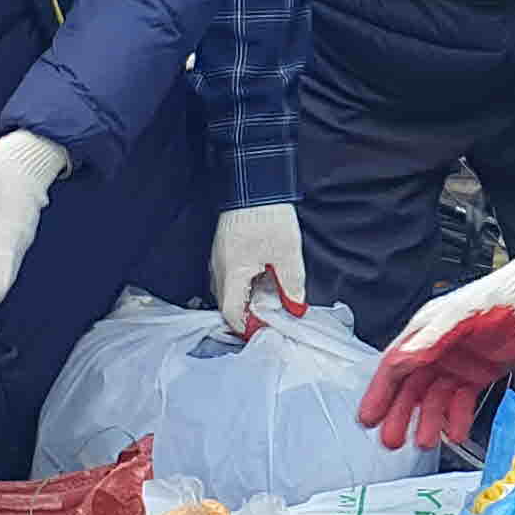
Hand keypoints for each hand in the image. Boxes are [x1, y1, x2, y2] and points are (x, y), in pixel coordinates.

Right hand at [209, 201, 308, 335]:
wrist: (256, 182)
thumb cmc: (269, 216)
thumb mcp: (287, 253)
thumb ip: (291, 284)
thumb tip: (296, 308)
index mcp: (231, 273)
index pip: (232, 314)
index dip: (249, 328)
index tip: (268, 331)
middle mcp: (219, 269)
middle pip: (229, 305)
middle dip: (250, 316)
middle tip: (274, 319)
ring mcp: (219, 259)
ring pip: (230, 292)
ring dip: (249, 301)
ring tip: (273, 302)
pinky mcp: (225, 251)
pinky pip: (231, 278)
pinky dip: (246, 286)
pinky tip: (265, 282)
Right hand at [364, 253, 514, 449]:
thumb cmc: (494, 299)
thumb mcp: (457, 317)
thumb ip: (430, 340)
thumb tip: (403, 360)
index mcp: (423, 333)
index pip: (394, 367)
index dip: (380, 393)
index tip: (369, 418)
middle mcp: (435, 351)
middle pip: (410, 389)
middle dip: (399, 416)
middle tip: (390, 440)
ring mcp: (456, 366)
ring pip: (434, 400)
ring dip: (427, 422)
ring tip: (423, 442)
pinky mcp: (477, 376)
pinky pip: (460, 402)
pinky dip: (456, 418)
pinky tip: (454, 433)